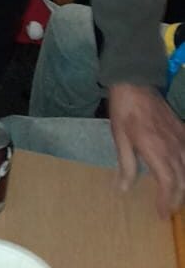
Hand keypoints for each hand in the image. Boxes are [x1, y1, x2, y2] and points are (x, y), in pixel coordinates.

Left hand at [108, 82, 184, 217]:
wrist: (135, 83)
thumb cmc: (124, 111)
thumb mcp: (120, 137)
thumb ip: (125, 165)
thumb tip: (123, 189)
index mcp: (156, 151)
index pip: (169, 184)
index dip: (167, 201)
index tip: (162, 213)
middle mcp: (173, 148)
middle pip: (182, 181)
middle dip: (177, 198)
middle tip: (167, 209)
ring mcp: (181, 139)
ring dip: (183, 185)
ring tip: (175, 196)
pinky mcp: (183, 130)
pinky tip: (181, 171)